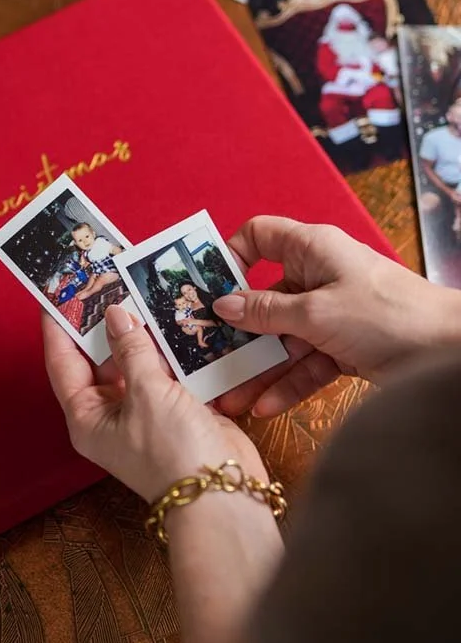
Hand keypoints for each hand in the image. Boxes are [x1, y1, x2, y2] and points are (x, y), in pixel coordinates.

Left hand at [42, 305, 266, 503]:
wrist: (223, 496)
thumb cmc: (173, 453)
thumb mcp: (147, 394)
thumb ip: (131, 349)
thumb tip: (114, 313)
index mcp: (87, 417)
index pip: (62, 362)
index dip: (58, 326)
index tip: (58, 291)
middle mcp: (111, 414)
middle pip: (99, 359)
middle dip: (104, 323)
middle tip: (108, 280)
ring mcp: (145, 412)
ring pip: (136, 361)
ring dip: (140, 333)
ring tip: (140, 290)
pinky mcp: (176, 410)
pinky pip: (166, 371)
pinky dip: (170, 348)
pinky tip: (174, 319)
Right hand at [212, 216, 460, 419]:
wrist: (447, 350)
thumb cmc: (386, 314)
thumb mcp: (316, 312)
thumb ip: (266, 311)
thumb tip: (222, 304)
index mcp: (311, 249)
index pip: (259, 236)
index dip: (231, 256)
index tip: (207, 287)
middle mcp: (319, 277)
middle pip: (265, 298)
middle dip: (237, 330)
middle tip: (206, 354)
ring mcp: (332, 314)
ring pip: (283, 338)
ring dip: (258, 367)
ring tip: (228, 396)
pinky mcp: (344, 347)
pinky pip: (306, 363)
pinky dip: (287, 383)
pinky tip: (263, 406)